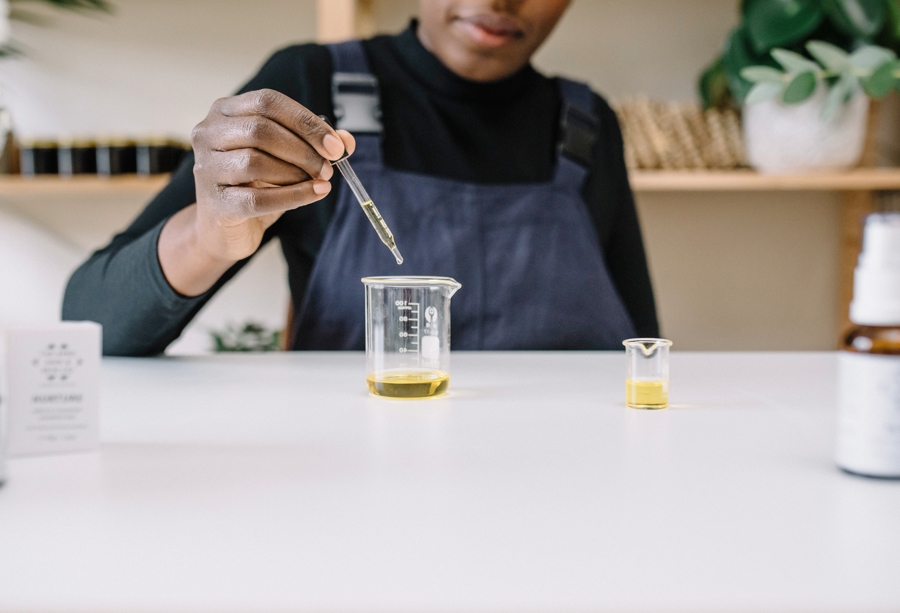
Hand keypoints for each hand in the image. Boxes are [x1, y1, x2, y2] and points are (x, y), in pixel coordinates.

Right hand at [189, 88, 354, 261]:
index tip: (335, 145)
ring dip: (296, 173)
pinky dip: (294, 196)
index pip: (268, 102)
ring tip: (318, 181)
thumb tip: (346, 141)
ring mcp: (207, 168)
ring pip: (256, 162)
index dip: (306, 122)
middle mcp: (208, 133)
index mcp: (225, 111)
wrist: (225, 227)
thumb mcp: (284, 158)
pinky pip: (258, 198)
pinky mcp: (215, 202)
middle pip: (261, 130)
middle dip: (304, 150)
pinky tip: (316, 194)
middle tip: (328, 168)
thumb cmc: (254, 184)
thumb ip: (313, 144)